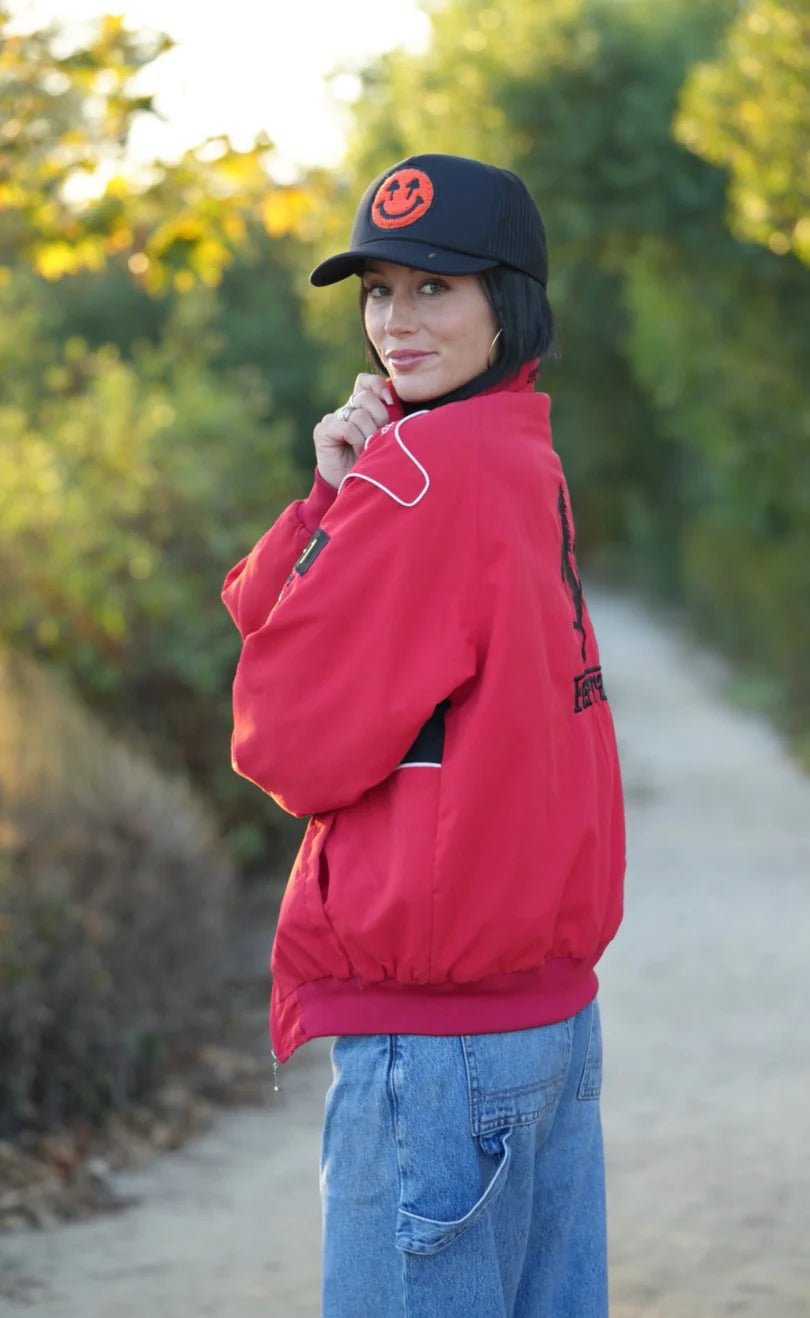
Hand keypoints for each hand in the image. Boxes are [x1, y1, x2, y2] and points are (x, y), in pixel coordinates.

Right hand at [314, 373, 393, 489]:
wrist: (354, 489)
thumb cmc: (375, 464)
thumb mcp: (387, 437)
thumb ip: (389, 416)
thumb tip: (393, 396)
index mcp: (360, 408)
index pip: (365, 382)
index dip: (378, 386)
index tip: (391, 402)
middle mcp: (345, 410)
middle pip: (365, 397)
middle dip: (380, 417)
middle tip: (381, 438)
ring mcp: (332, 419)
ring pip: (359, 415)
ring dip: (369, 436)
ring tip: (369, 451)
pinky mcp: (323, 431)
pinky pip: (348, 428)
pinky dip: (358, 441)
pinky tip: (359, 455)